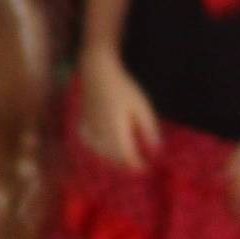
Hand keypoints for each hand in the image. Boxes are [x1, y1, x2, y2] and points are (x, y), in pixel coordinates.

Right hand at [78, 47, 159, 169]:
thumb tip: (156, 150)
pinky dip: (96, 146)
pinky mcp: (83, 120)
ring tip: (123, 157)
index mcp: (116, 132)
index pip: (127, 157)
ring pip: (100, 151)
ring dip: (112, 158)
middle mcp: (101, 133)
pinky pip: (88, 140)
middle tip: (137, 165)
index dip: (137, 165)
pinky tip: (101, 145)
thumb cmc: (123, 87)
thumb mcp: (141, 107)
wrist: (97, 70)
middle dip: (126, 163)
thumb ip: (149, 129)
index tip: (147, 167)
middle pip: (113, 157)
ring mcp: (90, 127)